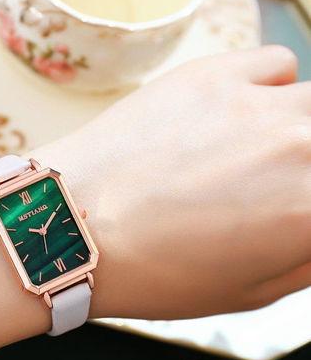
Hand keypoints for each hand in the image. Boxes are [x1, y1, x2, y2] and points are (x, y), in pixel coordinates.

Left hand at [30, 46, 310, 319]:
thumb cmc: (152, 274)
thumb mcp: (246, 293)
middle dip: (306, 171)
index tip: (295, 212)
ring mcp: (259, 104)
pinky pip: (276, 66)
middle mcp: (302, 148)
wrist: (73, 228)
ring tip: (258, 156)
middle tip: (278, 188)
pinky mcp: (212, 75)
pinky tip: (234, 118)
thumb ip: (309, 256)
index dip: (309, 209)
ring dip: (299, 130)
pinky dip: (269, 90)